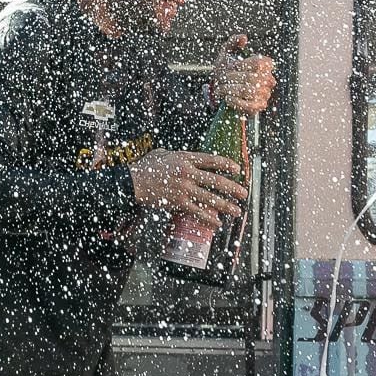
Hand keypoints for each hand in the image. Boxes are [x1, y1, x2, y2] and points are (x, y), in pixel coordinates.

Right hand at [128, 149, 245, 223]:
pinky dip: (209, 218)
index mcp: (185, 159)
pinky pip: (198, 212)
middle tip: (243, 193)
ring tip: (236, 210)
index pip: (212, 160)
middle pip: (216, 181)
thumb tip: (186, 158)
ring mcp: (184, 189)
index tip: (237, 169)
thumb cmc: (144, 167)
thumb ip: (177, 155)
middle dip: (233, 188)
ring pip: (211, 199)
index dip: (227, 165)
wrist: (132, 182)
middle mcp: (188, 173)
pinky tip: (217, 222)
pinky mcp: (178, 203)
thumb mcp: (161, 153)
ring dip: (226, 206)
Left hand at [213, 36, 275, 114]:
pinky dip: (235, 101)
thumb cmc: (226, 71)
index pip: (259, 63)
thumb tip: (244, 38)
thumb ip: (233, 42)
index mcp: (264, 65)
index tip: (230, 66)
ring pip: (247, 90)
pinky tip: (227, 98)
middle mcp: (268, 80)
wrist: (221, 91)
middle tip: (220, 78)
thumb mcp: (227, 54)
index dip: (242, 65)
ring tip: (221, 88)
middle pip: (250, 77)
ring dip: (230, 89)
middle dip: (232, 77)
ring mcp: (264, 94)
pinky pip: (248, 105)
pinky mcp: (258, 107)